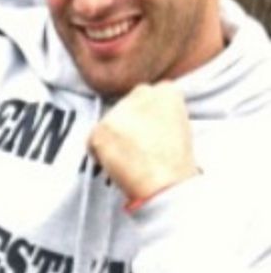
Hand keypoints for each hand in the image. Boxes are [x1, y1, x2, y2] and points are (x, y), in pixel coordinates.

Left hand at [88, 84, 196, 208]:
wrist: (164, 181)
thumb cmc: (174, 162)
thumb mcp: (179, 124)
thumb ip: (159, 113)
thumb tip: (144, 118)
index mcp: (166, 91)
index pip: (146, 96)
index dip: (143, 116)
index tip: (146, 131)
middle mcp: (141, 93)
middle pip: (124, 107)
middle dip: (126, 125)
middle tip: (136, 147)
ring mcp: (118, 110)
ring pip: (109, 124)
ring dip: (113, 139)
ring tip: (130, 158)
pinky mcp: (100, 128)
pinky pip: (93, 141)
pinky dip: (99, 154)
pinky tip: (118, 163)